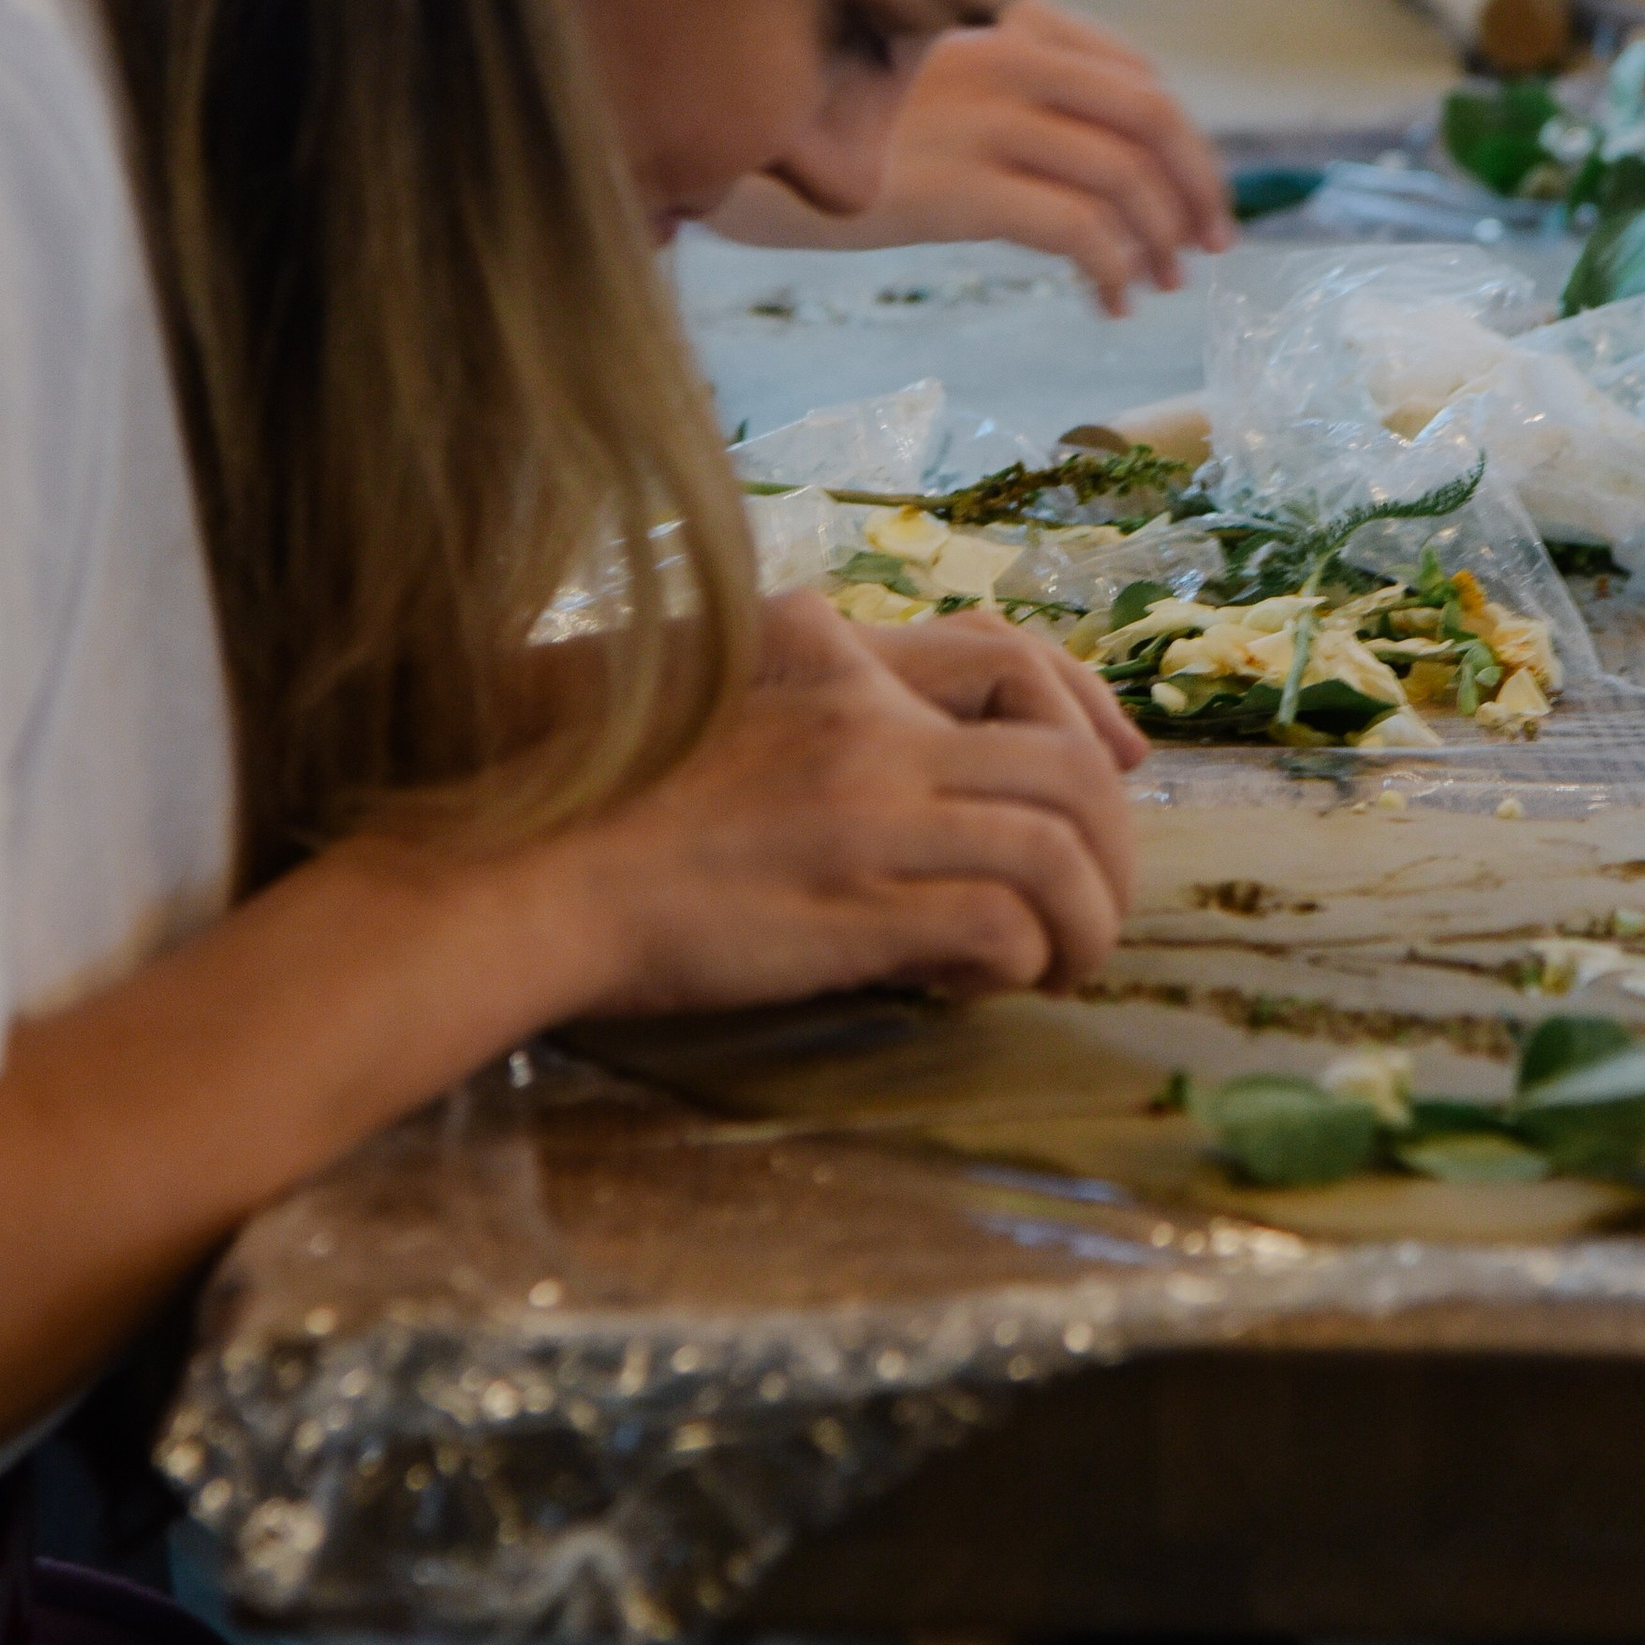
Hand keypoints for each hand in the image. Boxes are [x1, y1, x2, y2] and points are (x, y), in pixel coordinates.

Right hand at [558, 592, 1135, 1017]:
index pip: (1011, 658)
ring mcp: (869, 817)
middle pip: (1065, 766)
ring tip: (1064, 966)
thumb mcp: (726, 716)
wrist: (526, 871)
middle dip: (1111, 845)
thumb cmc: (606, 809)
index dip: (1088, 717)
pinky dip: (1019, 962)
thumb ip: (818, 724)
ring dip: (1086, 919)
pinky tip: (977, 986)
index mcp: (839, 671)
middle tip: (1096, 905)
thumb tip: (912, 793)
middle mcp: (871, 729)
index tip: (1118, 774)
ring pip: (1057, 850)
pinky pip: (1001, 926)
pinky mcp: (857, 907)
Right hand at [712, 0, 1232, 312]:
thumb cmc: (803, 118)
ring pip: (1124, 175)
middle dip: (1197, 182)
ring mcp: (984, 115)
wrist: (719, 140)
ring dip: (1162, 236)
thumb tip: (1063, 146)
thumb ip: (979, 80)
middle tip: (1211, 242)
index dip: (1177, 134)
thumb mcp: (900, 71)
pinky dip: (1116, 268)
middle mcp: (1001, 51)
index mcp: (994, 14)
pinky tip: (1112, 302)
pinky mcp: (961, 185)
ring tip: (1163, 284)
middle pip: (1149, 112)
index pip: (1127, 67)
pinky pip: (1080, 229)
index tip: (1191, 189)